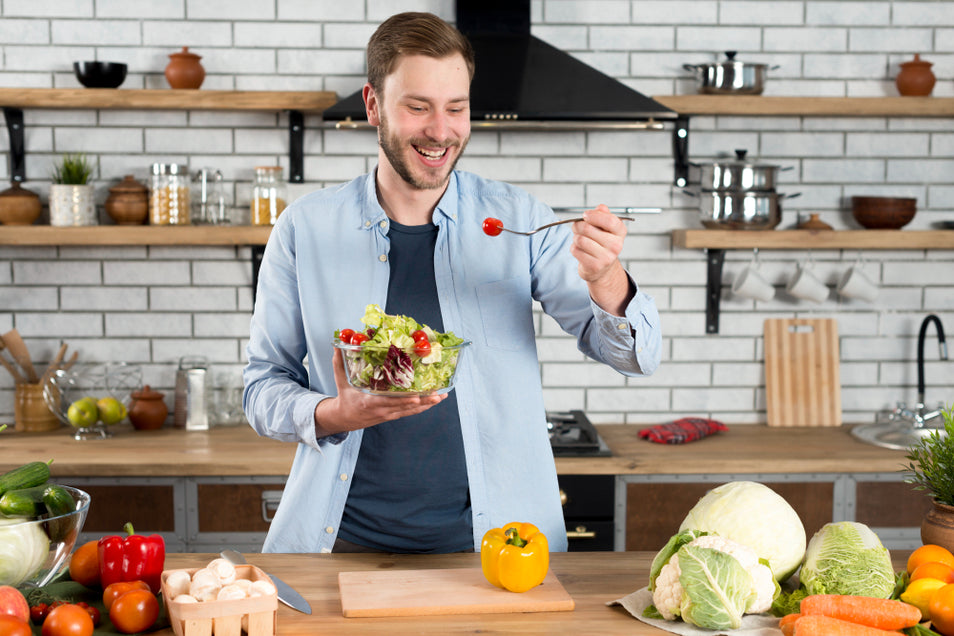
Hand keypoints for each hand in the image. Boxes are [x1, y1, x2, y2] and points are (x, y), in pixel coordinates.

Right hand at [313, 348, 445, 435]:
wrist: (344, 418)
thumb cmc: (344, 398)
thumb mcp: (341, 380)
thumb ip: (339, 362)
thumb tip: (336, 345)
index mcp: (370, 402)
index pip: (389, 401)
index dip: (404, 400)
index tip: (417, 397)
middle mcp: (382, 410)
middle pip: (406, 406)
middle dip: (423, 401)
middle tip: (438, 394)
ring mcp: (388, 414)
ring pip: (410, 410)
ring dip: (427, 404)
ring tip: (441, 397)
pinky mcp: (392, 416)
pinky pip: (409, 412)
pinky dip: (421, 408)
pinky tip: (433, 402)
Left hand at [570, 204, 632, 314]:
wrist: (602, 269)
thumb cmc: (601, 243)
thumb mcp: (605, 227)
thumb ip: (603, 215)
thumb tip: (601, 207)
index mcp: (620, 231)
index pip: (610, 220)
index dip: (594, 215)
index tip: (585, 215)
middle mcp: (616, 245)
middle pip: (588, 228)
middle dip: (577, 225)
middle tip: (576, 227)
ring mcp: (606, 257)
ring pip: (580, 239)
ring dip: (575, 237)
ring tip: (579, 239)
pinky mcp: (594, 266)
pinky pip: (576, 250)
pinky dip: (574, 248)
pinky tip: (580, 250)